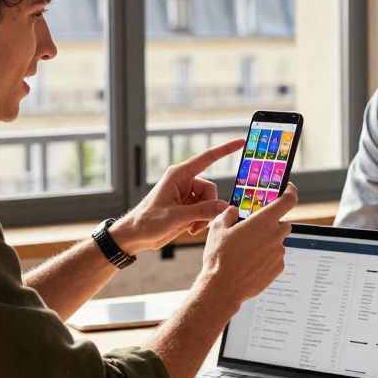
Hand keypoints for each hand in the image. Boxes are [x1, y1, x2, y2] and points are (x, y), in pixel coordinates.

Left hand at [111, 139, 243, 253]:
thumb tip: (224, 206)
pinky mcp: (187, 206)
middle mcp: (184, 181)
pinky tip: (189, 229)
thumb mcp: (176, 217)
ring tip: (190, 228)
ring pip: (210, 202)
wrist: (135, 236)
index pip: (207, 158)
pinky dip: (200, 221)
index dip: (225, 149)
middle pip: (211, 190)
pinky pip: (205, 211)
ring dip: (204, 217)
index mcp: (179, 175)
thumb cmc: (148, 221)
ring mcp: (186, 194)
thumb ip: (202, 211)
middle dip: (209, 208)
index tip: (241, 142)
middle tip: (197, 224)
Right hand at [194, 183, 298, 309]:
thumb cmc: (219, 258)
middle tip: (254, 230)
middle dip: (270, 224)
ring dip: (266, 242)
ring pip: (277, 241)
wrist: (223, 288)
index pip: (288, 200)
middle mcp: (275, 236)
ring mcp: (278, 253)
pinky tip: (250, 263)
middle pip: (282, 222)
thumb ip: (229, 214)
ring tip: (246, 252)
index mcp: (263, 221)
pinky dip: (266, 257)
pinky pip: (275, 257)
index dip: (290, 192)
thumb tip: (234, 211)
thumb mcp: (218, 228)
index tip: (287, 189)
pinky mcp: (278, 268)